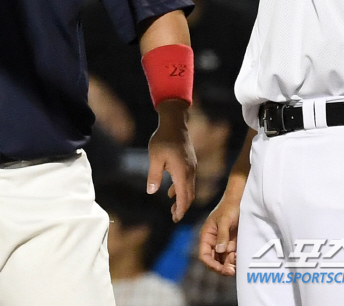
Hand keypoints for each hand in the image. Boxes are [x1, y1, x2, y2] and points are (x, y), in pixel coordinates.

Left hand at [146, 100, 195, 221]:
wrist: (175, 123)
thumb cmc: (163, 139)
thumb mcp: (154, 157)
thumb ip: (154, 175)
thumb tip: (151, 192)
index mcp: (182, 172)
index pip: (184, 197)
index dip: (181, 210)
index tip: (176, 219)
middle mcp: (190, 171)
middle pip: (189, 195)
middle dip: (182, 207)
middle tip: (174, 217)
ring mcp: (192, 166)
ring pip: (190, 188)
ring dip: (182, 198)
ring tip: (173, 207)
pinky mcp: (190, 162)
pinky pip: (188, 180)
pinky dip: (182, 189)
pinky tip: (172, 191)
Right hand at [198, 191, 240, 275]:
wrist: (240, 201)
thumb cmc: (229, 208)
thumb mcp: (225, 220)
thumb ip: (222, 235)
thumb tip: (219, 250)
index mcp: (207, 236)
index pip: (204, 255)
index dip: (211, 264)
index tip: (221, 269)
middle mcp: (214, 242)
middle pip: (214, 261)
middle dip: (222, 268)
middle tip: (231, 270)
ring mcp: (223, 244)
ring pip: (224, 261)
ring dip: (229, 265)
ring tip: (237, 262)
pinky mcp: (232, 244)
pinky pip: (232, 257)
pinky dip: (236, 260)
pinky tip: (240, 258)